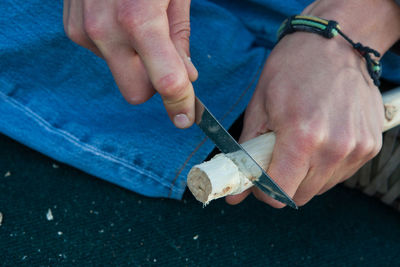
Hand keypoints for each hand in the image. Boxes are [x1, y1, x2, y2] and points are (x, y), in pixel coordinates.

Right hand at [63, 0, 197, 127]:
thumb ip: (180, 41)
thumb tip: (186, 78)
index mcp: (139, 20)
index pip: (165, 82)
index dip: (180, 104)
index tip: (186, 116)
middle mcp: (105, 30)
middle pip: (136, 94)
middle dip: (154, 85)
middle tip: (168, 65)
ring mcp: (84, 30)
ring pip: (120, 75)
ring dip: (135, 62)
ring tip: (141, 24)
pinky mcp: (73, 28)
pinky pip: (104, 56)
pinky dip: (118, 47)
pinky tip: (120, 18)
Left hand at [226, 0, 399, 207]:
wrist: (335, 44)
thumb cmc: (292, 69)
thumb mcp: (259, 106)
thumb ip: (247, 153)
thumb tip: (235, 193)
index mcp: (302, 137)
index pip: (279, 194)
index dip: (263, 190)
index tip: (259, 179)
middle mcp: (335, 148)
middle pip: (300, 195)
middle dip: (282, 183)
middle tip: (276, 159)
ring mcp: (357, 148)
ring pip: (320, 187)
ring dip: (304, 175)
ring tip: (299, 143)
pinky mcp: (371, 146)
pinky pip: (339, 173)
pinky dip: (324, 165)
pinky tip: (319, 139)